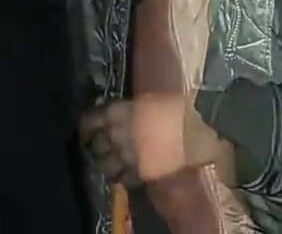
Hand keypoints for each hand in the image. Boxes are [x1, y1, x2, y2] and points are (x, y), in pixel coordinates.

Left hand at [80, 94, 228, 184]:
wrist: (195, 131)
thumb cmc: (176, 109)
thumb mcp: (147, 101)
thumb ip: (127, 109)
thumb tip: (114, 111)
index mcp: (116, 113)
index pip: (88, 121)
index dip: (86, 125)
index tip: (88, 128)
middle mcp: (114, 136)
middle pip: (93, 146)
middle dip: (95, 146)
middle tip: (100, 146)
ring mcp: (124, 157)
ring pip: (103, 166)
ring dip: (105, 164)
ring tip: (111, 163)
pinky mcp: (137, 174)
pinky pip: (122, 179)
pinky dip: (121, 177)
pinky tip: (127, 173)